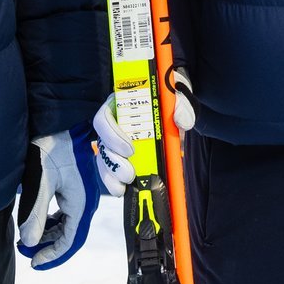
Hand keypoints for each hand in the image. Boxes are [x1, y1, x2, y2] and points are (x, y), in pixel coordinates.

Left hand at [16, 127, 99, 269]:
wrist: (62, 121)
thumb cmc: (53, 146)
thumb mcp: (41, 180)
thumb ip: (35, 213)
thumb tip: (30, 242)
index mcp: (81, 202)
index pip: (70, 240)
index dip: (53, 256)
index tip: (33, 262)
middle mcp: (86, 201)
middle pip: (70, 235)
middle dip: (49, 246)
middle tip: (26, 251)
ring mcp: (82, 194)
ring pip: (68, 225)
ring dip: (50, 234)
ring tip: (29, 239)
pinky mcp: (76, 187)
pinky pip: (67, 213)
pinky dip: (53, 222)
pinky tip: (39, 221)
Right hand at [90, 66, 193, 196]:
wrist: (176, 105)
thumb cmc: (171, 95)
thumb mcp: (178, 92)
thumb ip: (182, 104)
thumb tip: (181, 120)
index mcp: (121, 103)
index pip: (105, 117)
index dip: (112, 134)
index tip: (130, 150)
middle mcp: (113, 122)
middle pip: (101, 143)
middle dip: (113, 162)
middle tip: (130, 174)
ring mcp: (114, 140)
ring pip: (103, 159)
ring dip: (111, 174)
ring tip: (124, 186)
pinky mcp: (120, 155)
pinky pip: (110, 170)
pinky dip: (114, 182)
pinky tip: (122, 191)